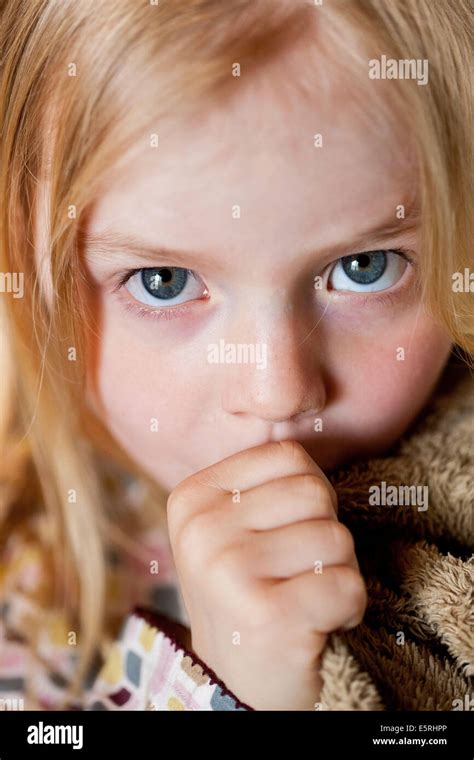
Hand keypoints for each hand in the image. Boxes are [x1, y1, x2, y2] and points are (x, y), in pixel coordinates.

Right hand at [167, 440, 366, 709]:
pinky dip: (346, 609)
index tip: (280, 536)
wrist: (238, 679)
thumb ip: (260, 481)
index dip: (306, 498)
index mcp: (191, 497)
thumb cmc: (248, 592)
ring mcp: (229, 573)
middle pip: (316, 492)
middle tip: (295, 571)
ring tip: (301, 597)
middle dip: (323, 533)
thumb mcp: (233, 526)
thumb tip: (303, 406)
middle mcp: (202, 531)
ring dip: (335, 573)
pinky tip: (313, 626)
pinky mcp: (267, 616)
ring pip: (336, 538)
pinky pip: (348, 586)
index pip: (289, 456)